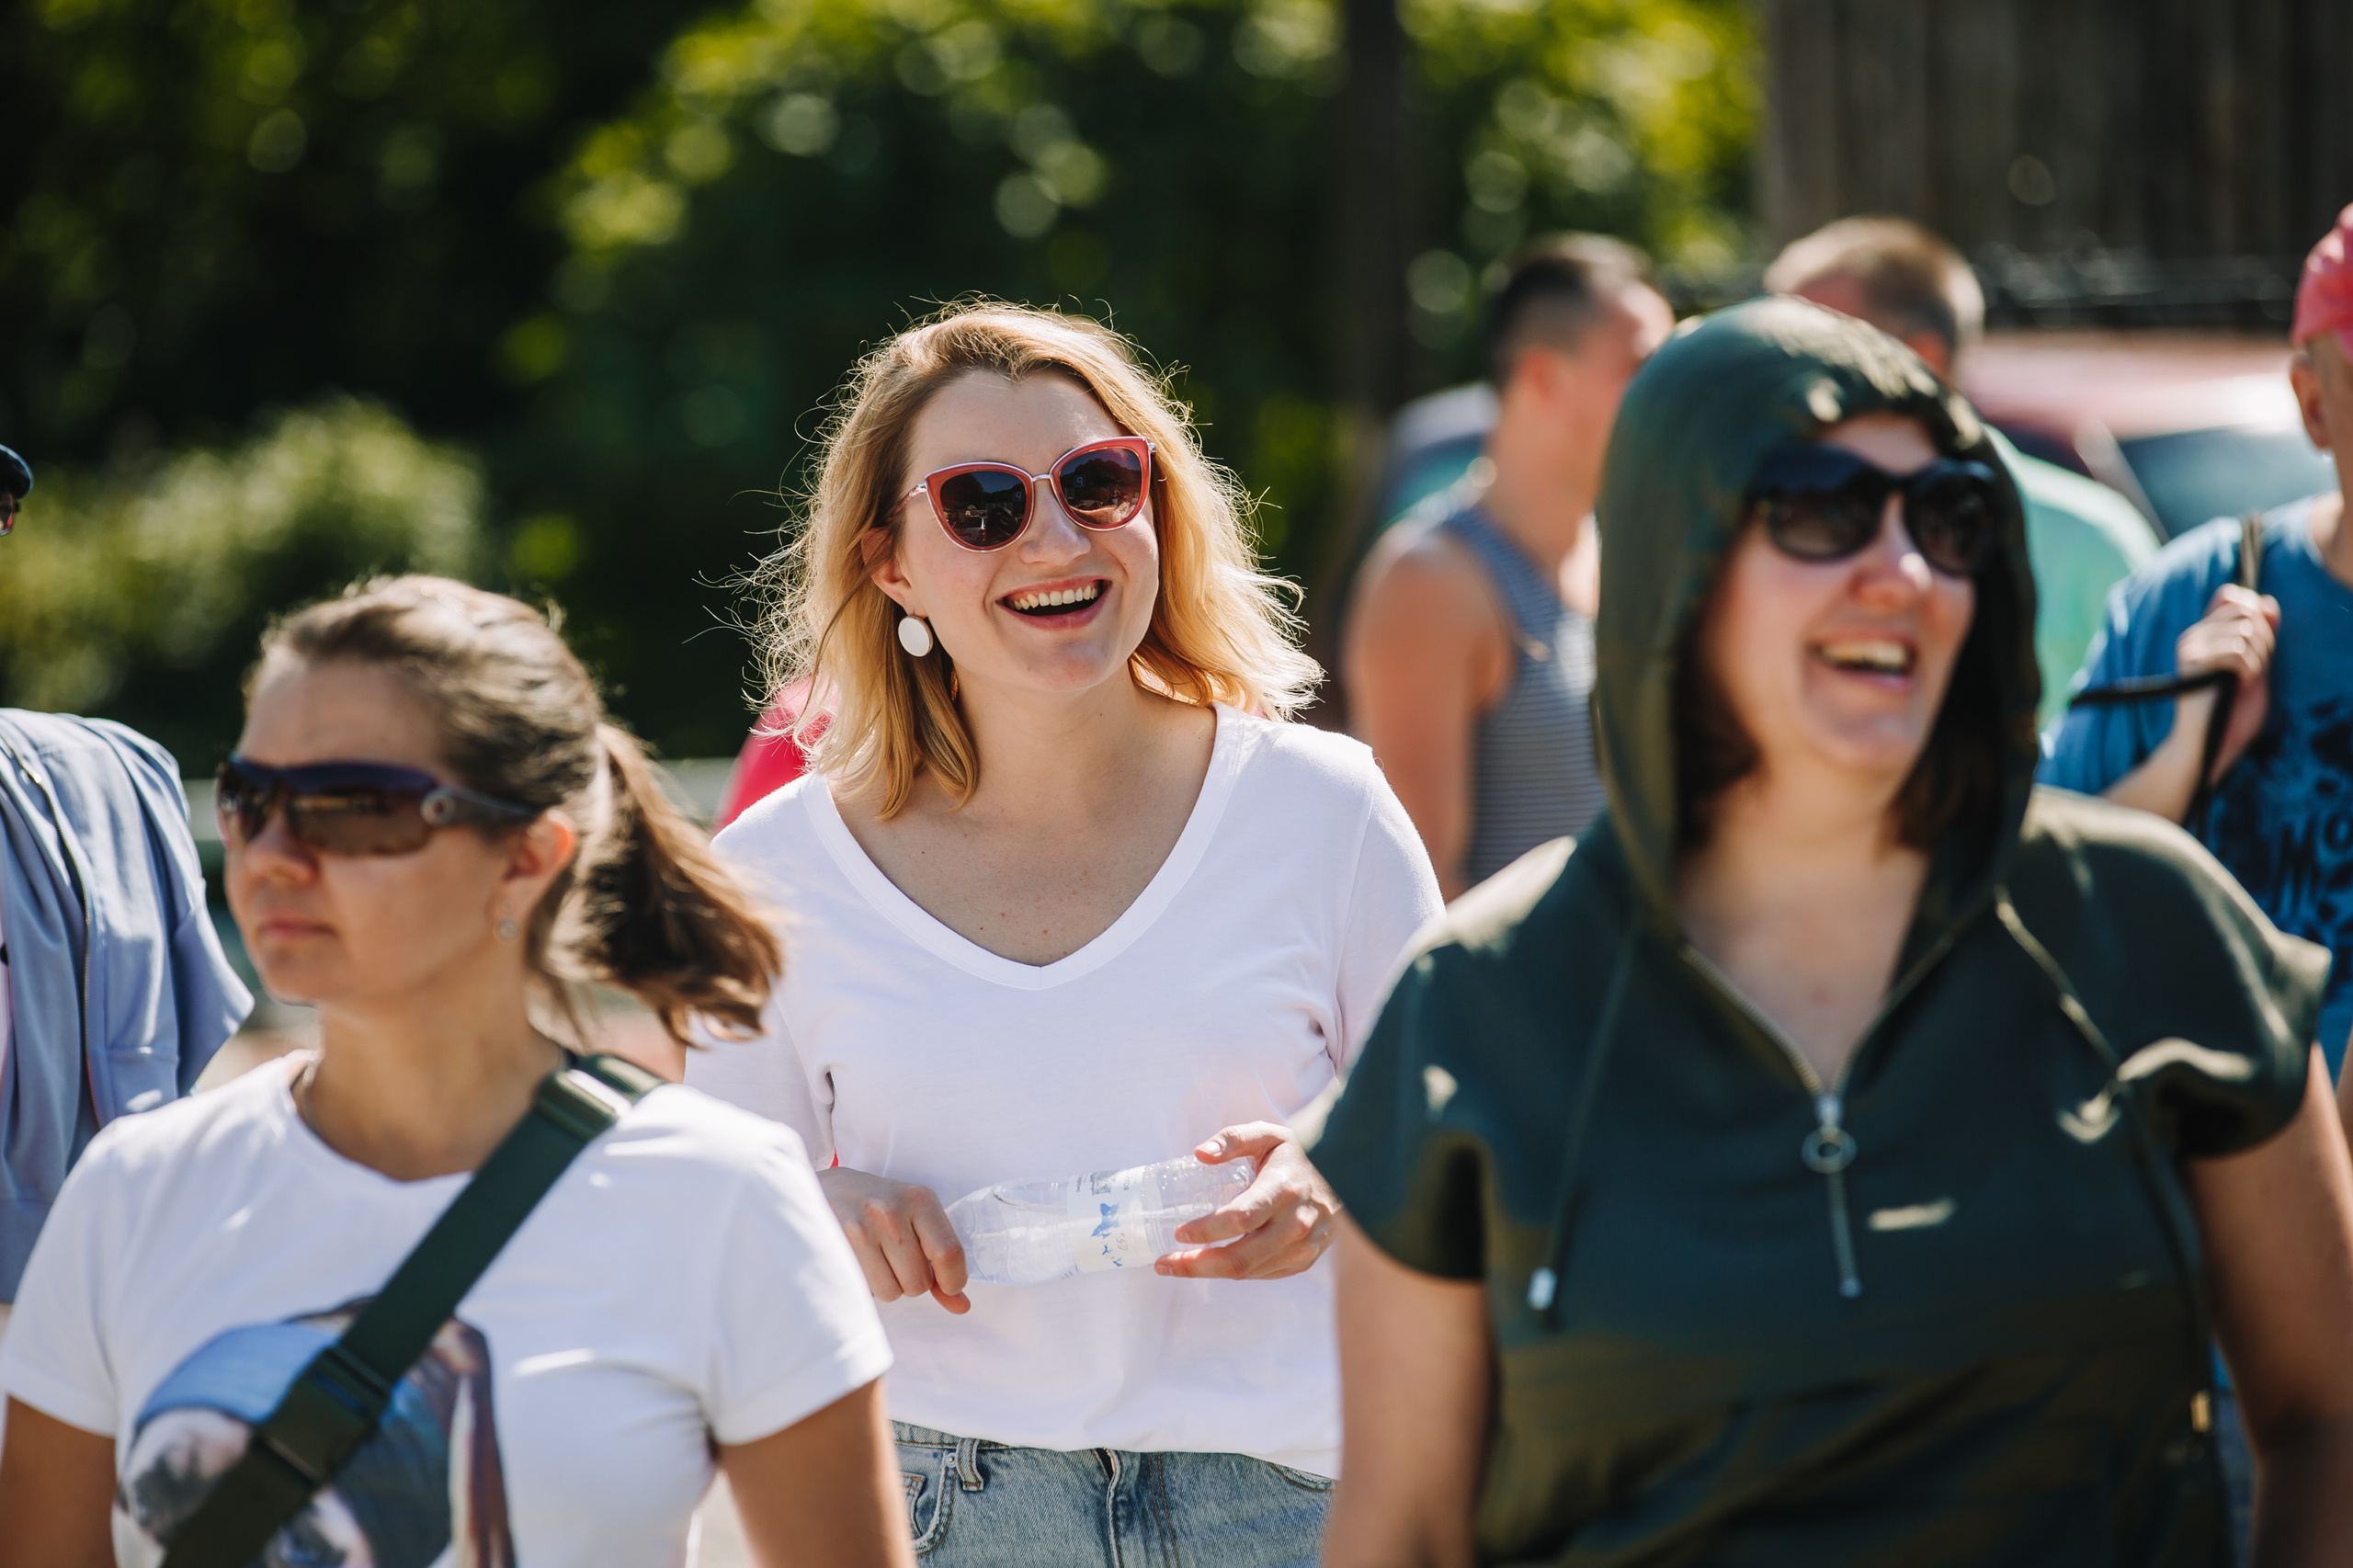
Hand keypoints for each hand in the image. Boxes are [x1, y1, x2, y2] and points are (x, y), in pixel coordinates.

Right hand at [817, 1166, 969, 1313]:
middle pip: (919, 1282)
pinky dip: (864, 1285)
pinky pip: (864, 1291)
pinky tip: (855, 1263)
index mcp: (919, 1199)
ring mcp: (859, 1228)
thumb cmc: (873, 1207)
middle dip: (910, 1281)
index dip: (952, 1281)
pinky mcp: (834, 1247)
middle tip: (893, 1259)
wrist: (816, 1191)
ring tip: (872, 1259)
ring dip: (885, 1285)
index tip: (947, 1287)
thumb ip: (938, 1262)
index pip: (949, 1252)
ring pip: (891, 1292)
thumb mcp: (912, 1219)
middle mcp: (890, 1211)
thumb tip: (961, 1305)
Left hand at [1155, 1122, 1339, 1280]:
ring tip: (1180, 1265)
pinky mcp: (1306, 1260)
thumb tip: (1200, 1153)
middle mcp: (1298, 1223)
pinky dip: (1236, 1272)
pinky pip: (1264, 1274)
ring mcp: (1305, 1247)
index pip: (1241, 1218)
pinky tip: (1214, 1263)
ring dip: (1211, 1272)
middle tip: (1165, 1263)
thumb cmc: (1298, 1154)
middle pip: (1241, 1257)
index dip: (1207, 1230)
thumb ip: (1233, 1139)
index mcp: (1285, 1189)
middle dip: (1198, 1264)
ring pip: (1250, 1271)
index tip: (1178, 1232)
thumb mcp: (1268, 1134)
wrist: (1347, 1174)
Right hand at [2176, 585, 2279, 779]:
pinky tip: (2239, 686)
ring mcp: (2189, 647)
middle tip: (2256, 667)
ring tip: (2246, 681)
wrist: (2213, 740)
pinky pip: (2236, 652)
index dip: (2257, 615)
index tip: (2260, 647)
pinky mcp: (2191, 663)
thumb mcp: (2256, 663)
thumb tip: (2267, 602)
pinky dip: (2249, 670)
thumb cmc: (2233, 708)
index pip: (2232, 596)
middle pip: (2244, 612)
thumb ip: (2263, 633)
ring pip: (2244, 632)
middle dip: (2263, 639)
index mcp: (2204, 632)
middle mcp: (2192, 635)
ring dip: (2258, 659)